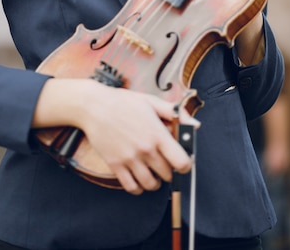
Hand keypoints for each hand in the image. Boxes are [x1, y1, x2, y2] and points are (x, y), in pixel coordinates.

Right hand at [82, 83, 196, 193]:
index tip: (183, 161)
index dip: (186, 164)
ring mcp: (130, 159)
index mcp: (157, 134)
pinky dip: (138, 187)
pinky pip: (131, 187)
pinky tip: (139, 179)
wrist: (94, 106)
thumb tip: (195, 124)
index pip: (181, 162)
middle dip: (170, 171)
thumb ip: (175, 113)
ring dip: (155, 181)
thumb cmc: (123, 102)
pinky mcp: (115, 165)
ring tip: (154, 172)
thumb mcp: (151, 102)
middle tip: (166, 163)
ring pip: (151, 184)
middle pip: (168, 174)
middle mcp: (145, 149)